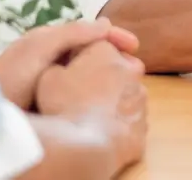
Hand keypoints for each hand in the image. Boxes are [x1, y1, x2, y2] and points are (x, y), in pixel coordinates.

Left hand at [0, 19, 141, 109]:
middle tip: (137, 70)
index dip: (113, 36)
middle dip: (116, 57)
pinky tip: (107, 99)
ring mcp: (51, 80)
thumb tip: (105, 23)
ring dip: (110, 75)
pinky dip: (98, 91)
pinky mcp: (51, 101)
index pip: (88, 31)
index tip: (135, 46)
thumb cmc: (9, 80)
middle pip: (92, 51)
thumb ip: (71, 33)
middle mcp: (51, 57)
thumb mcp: (40, 48)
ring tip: (128, 84)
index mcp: (48, 41)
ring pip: (89, 71)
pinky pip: (82, 90)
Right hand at [36, 41, 148, 173]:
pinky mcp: (143, 122)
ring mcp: (141, 96)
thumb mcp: (47, 77)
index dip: (80, 58)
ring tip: (89, 117)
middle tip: (79, 95)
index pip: (95, 46)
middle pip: (115, 67)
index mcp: (106, 51)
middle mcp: (131, 68)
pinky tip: (101, 133)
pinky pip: (129, 118)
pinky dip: (118, 123)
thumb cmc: (65, 106)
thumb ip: (58, 65)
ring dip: (112, 99)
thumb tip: (62, 67)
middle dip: (101, 76)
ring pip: (126, 92)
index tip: (68, 73)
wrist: (87, 146)